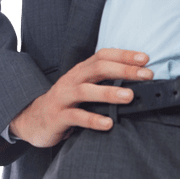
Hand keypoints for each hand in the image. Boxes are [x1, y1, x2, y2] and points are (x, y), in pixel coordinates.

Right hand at [9, 47, 152, 147]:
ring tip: (129, 96)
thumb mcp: (83, 87)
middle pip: (98, 69)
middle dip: (124, 70)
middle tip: (147, 75)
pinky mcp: (57, 117)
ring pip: (86, 91)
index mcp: (81, 71)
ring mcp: (63, 98)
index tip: (145, 59)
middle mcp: (72, 80)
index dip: (124, 55)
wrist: (32, 120)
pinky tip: (108, 123)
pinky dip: (93, 120)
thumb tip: (136, 79)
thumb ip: (103, 82)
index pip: (103, 56)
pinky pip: (76, 117)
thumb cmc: (66, 103)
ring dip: (109, 93)